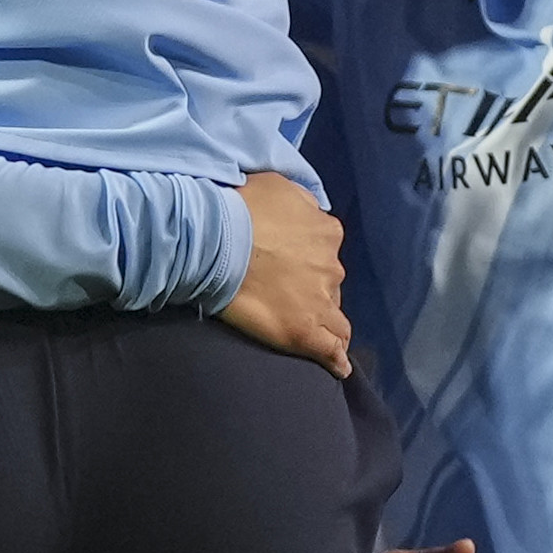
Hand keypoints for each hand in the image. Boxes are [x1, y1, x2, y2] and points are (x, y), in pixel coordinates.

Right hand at [221, 168, 351, 371]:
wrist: (216, 239)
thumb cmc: (240, 206)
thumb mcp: (277, 185)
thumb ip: (301, 202)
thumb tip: (308, 212)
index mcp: (327, 232)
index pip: (327, 252)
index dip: (310, 261)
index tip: (291, 266)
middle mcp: (331, 266)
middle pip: (330, 284)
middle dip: (315, 289)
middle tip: (287, 294)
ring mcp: (321, 301)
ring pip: (336, 319)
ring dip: (325, 323)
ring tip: (311, 332)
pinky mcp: (306, 332)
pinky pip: (332, 351)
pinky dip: (336, 359)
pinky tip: (336, 366)